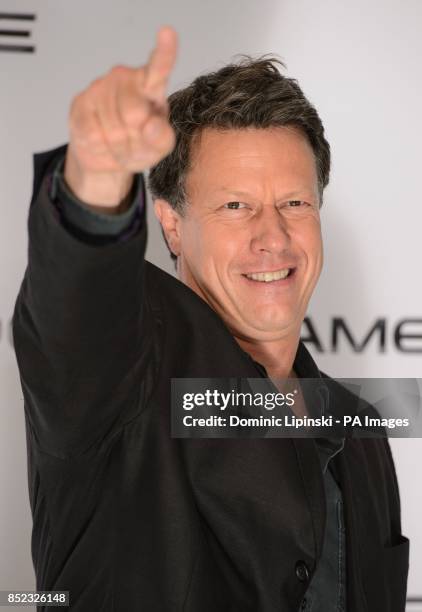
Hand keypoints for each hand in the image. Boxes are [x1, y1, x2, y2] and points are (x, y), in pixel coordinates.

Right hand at [64, 26, 177, 207]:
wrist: (106, 155)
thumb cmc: (138, 144)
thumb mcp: (158, 147)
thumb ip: (162, 138)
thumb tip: (151, 126)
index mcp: (151, 85)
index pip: (159, 68)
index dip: (164, 52)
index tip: (168, 33)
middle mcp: (125, 78)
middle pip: (134, 113)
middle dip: (135, 138)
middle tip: (135, 142)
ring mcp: (100, 87)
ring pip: (113, 130)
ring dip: (119, 148)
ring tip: (119, 145)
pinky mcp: (80, 102)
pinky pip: (94, 135)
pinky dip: (102, 148)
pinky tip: (103, 142)